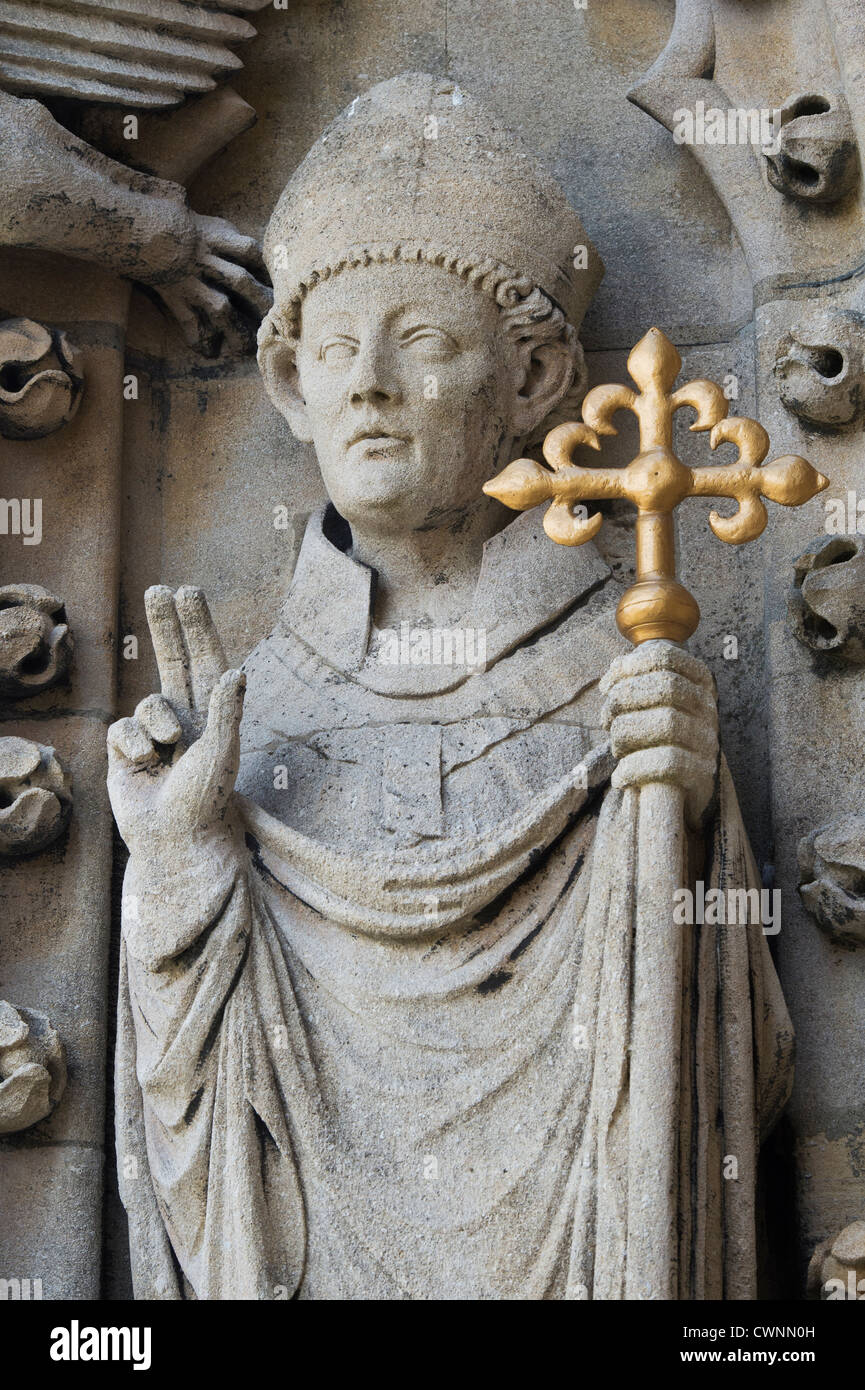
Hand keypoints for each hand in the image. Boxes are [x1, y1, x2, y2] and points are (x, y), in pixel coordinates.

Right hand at [107, 585, 245, 859]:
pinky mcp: (127, 750)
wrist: (175, 840)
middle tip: (158, 587)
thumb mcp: (221, 752)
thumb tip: (234, 671)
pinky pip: (123, 729)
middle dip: (165, 625)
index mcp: (214, 715)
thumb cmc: (206, 799)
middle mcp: (185, 718)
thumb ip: (226, 711)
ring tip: (168, 755)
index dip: (196, 626)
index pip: (206, 659)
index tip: (186, 590)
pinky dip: (134, 746)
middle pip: (173, 661)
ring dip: (156, 725)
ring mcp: (154, 733)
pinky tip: (144, 768)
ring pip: (146, 703)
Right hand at [151, 214, 272, 357]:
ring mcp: (189, 278)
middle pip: (240, 280)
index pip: (249, 250)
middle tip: (275, 318)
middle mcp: (204, 259)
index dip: (265, 266)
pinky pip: (188, 320)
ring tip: (246, 348)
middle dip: (260, 300)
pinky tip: (208, 353)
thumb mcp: (202, 221)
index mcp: (214, 237)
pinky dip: (198, 338)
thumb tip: (248, 248)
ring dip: (235, 328)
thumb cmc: (170, 221)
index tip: (278, 281)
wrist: (131, 225)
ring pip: (219, 307)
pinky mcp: (173, 294)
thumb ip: (224, 235)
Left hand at [599, 640, 718, 826]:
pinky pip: (667, 763)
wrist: (683, 789)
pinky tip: (621, 776)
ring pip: (667, 722)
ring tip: (616, 747)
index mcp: (698, 682)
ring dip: (626, 734)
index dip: (630, 667)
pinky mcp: (702, 774)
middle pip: (666, 686)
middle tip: (607, 719)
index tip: (608, 686)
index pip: (666, 658)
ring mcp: (708, 741)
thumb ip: (635, 681)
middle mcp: (708, 708)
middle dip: (624, 699)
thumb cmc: (658, 738)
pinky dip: (634, 768)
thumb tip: (616, 668)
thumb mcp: (651, 704)